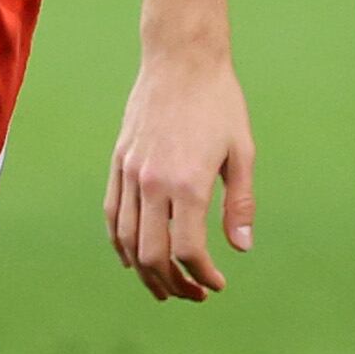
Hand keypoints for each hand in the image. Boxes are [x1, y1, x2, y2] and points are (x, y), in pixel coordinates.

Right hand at [105, 46, 257, 300]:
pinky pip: (112, 214)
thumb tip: (241, 247)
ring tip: (164, 287)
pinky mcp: (118, 162)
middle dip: (173, 284)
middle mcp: (153, 183)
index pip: (188, 250)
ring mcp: (130, 173)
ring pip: (126, 240)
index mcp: (188, 183)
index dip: (203, 275)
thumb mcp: (243, 152)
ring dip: (144, 272)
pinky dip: (120, 243)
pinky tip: (133, 258)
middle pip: (152, 255)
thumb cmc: (219, 103)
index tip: (217, 284)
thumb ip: (240, 203)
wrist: (181, 59)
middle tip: (193, 295)